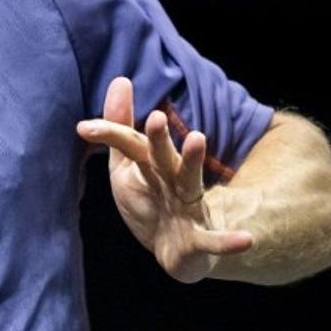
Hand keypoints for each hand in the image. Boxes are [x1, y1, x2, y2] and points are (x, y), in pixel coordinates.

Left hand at [76, 77, 252, 282]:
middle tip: (154, 117)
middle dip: (158, 139)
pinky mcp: (199, 238)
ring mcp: (188, 207)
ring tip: (198, 138)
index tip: (83, 128)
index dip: (110, 134)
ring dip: (193, 162)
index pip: (131, 145)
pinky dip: (230, 241)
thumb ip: (121, 131)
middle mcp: (172, 180)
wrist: (178, 250)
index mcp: (152, 164)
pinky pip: (215, 240)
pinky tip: (246, 240)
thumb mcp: (128, 167)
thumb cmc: (151, 200)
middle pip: (163, 157)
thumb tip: (121, 79)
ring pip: (190, 182)